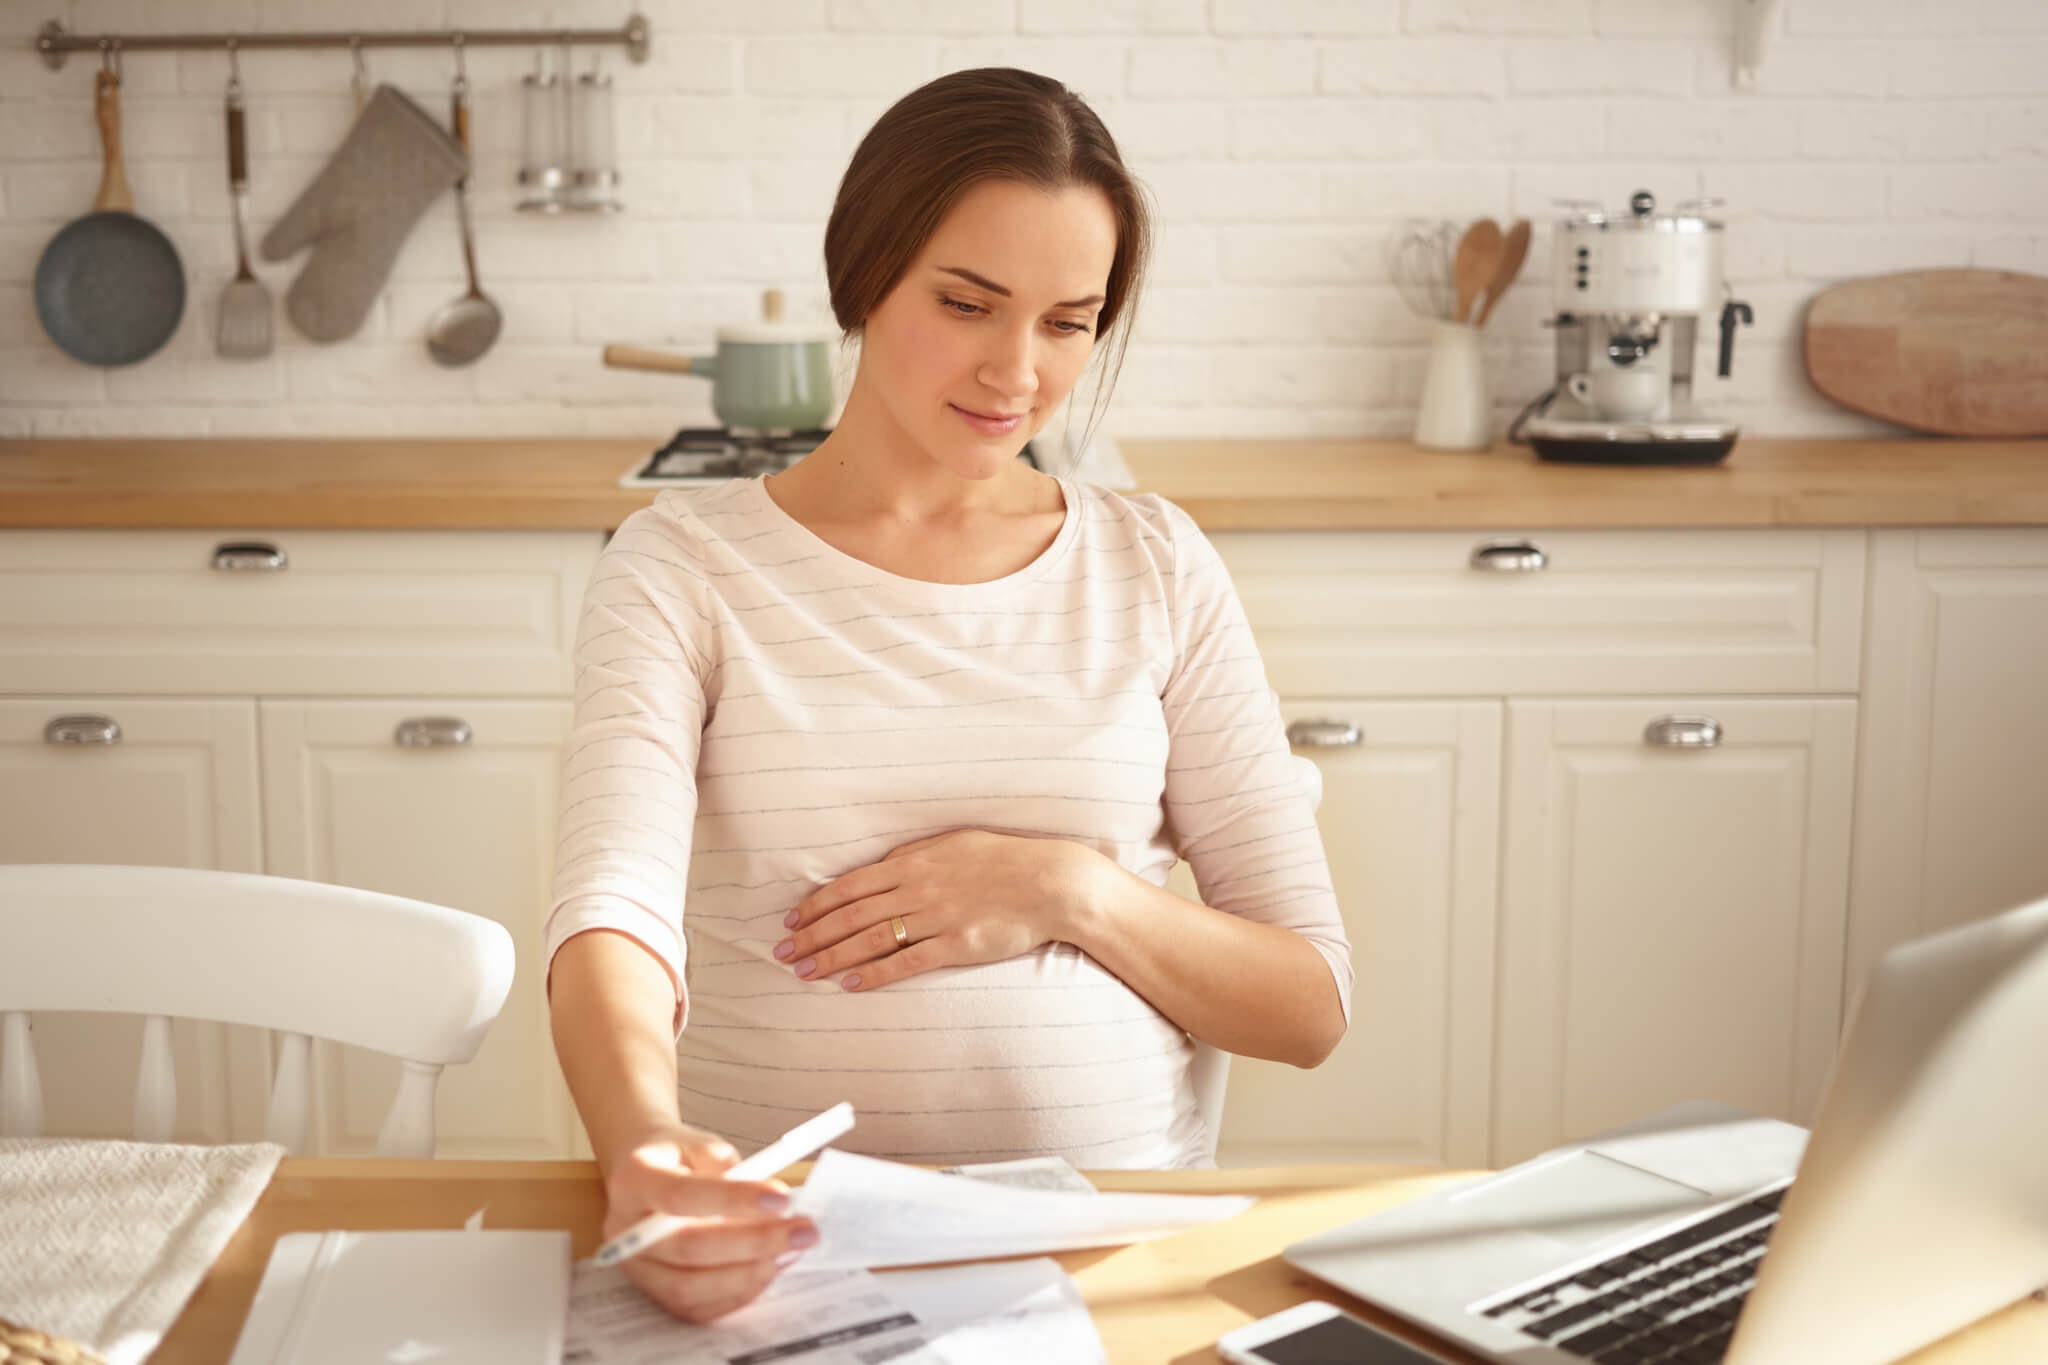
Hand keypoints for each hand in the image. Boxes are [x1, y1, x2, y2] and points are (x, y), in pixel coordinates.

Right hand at [602, 1124, 817, 1323]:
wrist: (648, 1174)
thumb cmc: (682, 1158)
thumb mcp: (705, 1144)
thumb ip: (733, 1171)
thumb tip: (775, 1208)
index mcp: (634, 1180)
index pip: (681, 1196)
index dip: (733, 1200)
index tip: (783, 1198)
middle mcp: (625, 1229)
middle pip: (689, 1248)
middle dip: (754, 1242)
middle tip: (804, 1231)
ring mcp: (636, 1267)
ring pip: (690, 1287)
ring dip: (749, 1273)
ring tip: (791, 1251)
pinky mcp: (653, 1291)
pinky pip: (696, 1306)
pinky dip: (738, 1293)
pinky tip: (769, 1268)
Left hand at [773, 829, 1101, 991]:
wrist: (1049, 882)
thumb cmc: (1003, 858)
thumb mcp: (953, 843)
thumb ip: (914, 857)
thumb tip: (880, 868)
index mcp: (914, 862)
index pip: (851, 885)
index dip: (816, 905)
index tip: (791, 922)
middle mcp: (918, 889)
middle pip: (851, 914)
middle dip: (812, 935)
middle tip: (783, 954)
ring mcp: (936, 918)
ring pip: (870, 939)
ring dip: (832, 957)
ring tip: (804, 972)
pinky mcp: (956, 944)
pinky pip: (907, 962)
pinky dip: (874, 974)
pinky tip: (850, 985)